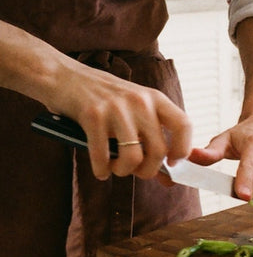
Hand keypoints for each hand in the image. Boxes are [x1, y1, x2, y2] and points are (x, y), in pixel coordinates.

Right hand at [51, 62, 192, 180]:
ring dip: (124, 171)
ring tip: (116, 168)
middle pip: (158, 150)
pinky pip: (102, 156)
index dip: (182, 149)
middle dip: (148, 170)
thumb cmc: (104, 100)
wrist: (64, 76)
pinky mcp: (92, 115)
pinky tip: (100, 170)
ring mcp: (116, 107)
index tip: (172, 163)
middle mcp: (140, 101)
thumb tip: (169, 179)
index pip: (184, 125)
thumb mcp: (135, 109)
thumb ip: (152, 138)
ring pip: (133, 157)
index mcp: (156, 98)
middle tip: (137, 171)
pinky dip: (102, 170)